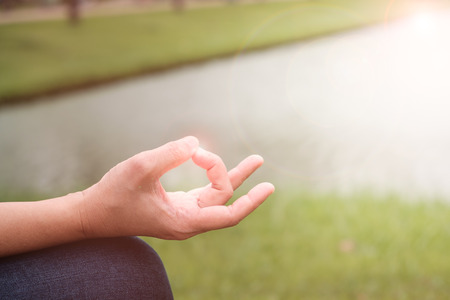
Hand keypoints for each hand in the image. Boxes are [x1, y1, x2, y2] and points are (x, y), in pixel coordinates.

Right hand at [80, 136, 274, 239]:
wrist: (92, 214)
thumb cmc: (114, 195)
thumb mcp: (140, 168)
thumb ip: (169, 154)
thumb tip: (196, 143)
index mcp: (184, 221)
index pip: (229, 215)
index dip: (251, 202)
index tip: (266, 185)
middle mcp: (188, 221)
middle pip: (224, 199)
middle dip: (235, 174)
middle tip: (256, 158)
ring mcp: (183, 214)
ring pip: (216, 196)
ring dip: (231, 176)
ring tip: (256, 161)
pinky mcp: (177, 206)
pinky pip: (204, 192)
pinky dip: (212, 176)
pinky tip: (215, 162)